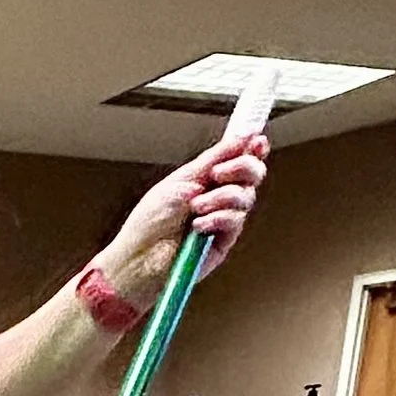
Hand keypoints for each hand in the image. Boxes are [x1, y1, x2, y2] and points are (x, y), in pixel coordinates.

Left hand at [103, 134, 267, 304]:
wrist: (140, 258)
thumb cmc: (150, 221)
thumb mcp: (181, 180)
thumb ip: (213, 159)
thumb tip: (242, 137)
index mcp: (207, 179)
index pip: (239, 158)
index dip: (252, 148)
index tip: (256, 139)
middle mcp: (219, 196)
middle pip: (252, 174)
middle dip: (241, 167)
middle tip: (217, 174)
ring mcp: (224, 219)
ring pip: (245, 197)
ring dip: (221, 197)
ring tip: (195, 207)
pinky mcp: (225, 241)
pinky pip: (236, 221)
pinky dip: (219, 218)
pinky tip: (198, 226)